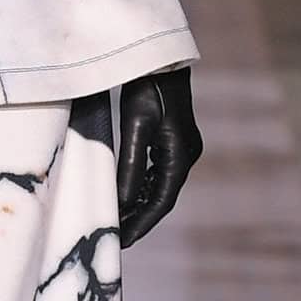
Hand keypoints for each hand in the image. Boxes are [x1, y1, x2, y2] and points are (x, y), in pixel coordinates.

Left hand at [117, 66, 201, 246]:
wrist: (160, 56)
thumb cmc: (147, 86)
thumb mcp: (135, 126)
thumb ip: (129, 166)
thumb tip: (123, 203)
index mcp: (179, 156)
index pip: (160, 203)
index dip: (141, 225)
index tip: (122, 243)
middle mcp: (185, 155)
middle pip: (161, 198)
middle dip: (139, 219)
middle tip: (116, 239)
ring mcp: (181, 148)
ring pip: (159, 187)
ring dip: (139, 204)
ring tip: (117, 222)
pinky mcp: (173, 140)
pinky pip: (157, 172)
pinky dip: (141, 186)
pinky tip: (127, 194)